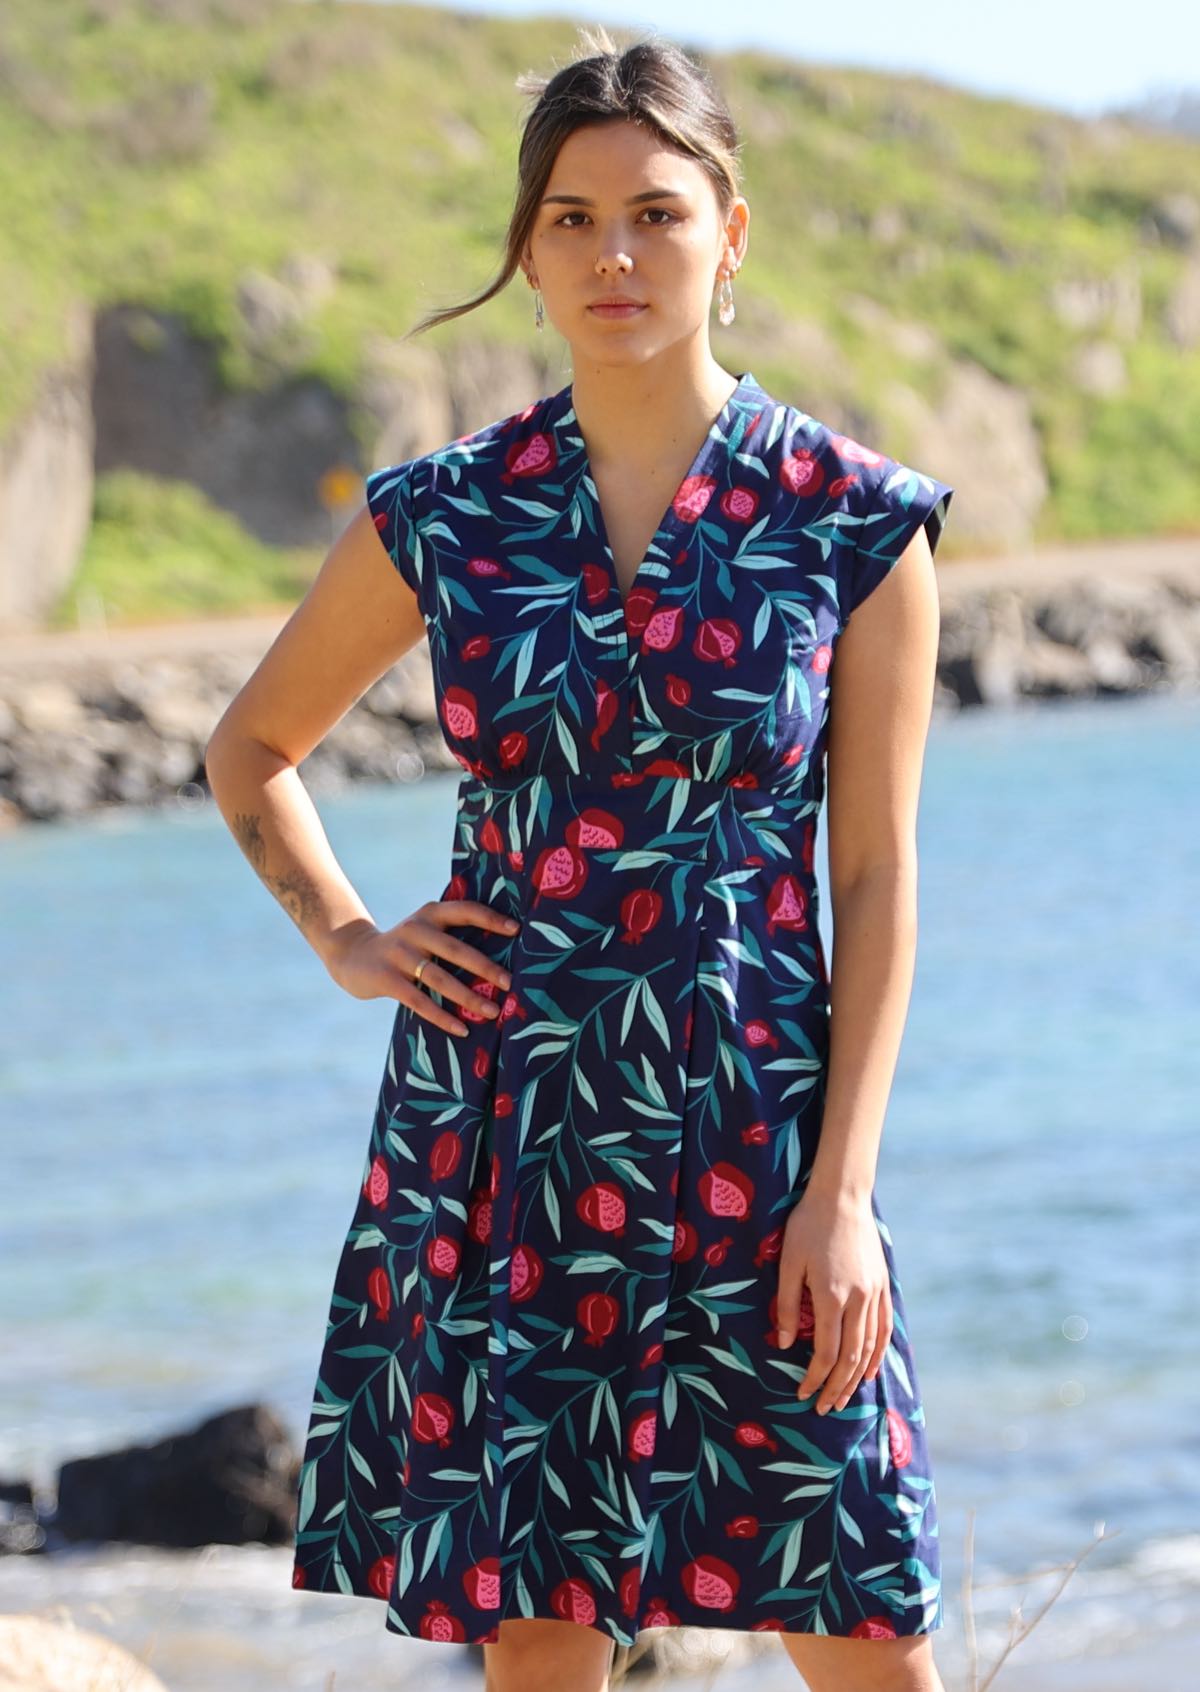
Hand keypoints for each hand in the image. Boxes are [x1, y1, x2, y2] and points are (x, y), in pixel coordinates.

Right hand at [324, 901, 519, 1035]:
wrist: (352, 955)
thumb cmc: (405, 947)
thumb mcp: (424, 930)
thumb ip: (451, 936)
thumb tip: (502, 958)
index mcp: (430, 914)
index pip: (465, 911)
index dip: (490, 919)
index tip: (517, 931)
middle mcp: (416, 930)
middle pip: (456, 949)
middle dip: (486, 967)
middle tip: (511, 984)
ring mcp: (399, 954)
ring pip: (440, 978)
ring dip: (468, 997)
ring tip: (493, 1012)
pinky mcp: (387, 979)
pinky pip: (419, 1000)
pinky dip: (441, 1016)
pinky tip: (461, 1028)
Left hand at [775, 1185, 892, 1413]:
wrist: (842, 1196)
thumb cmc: (807, 1226)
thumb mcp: (788, 1263)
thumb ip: (786, 1306)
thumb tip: (784, 1345)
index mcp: (831, 1297)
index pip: (825, 1352)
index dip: (815, 1378)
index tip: (802, 1394)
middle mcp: (858, 1300)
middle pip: (850, 1357)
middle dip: (837, 1386)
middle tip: (824, 1408)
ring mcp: (874, 1293)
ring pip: (870, 1346)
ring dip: (857, 1375)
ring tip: (845, 1396)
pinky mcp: (883, 1284)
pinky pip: (884, 1327)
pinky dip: (878, 1352)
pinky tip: (870, 1367)